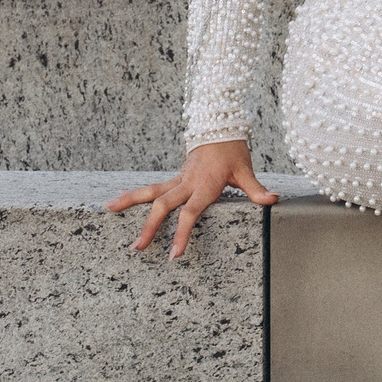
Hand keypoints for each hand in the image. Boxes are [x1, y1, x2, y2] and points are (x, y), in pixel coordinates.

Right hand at [106, 141, 279, 259]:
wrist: (220, 126)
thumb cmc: (233, 151)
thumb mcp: (246, 170)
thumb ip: (256, 189)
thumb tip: (273, 199)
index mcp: (205, 184)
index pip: (190, 212)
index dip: (182, 233)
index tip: (173, 255)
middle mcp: (187, 182)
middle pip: (163, 205)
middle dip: (149, 227)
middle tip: (136, 247)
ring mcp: (178, 179)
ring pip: (150, 191)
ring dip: (129, 201)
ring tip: (108, 209)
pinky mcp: (175, 178)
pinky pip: (153, 188)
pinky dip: (135, 195)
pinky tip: (119, 201)